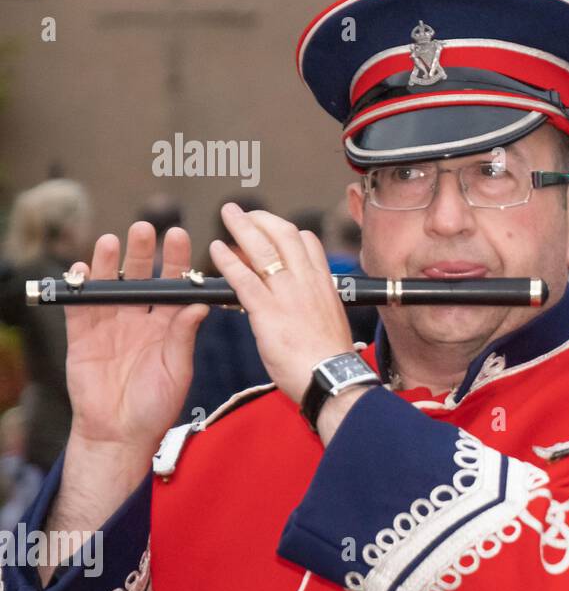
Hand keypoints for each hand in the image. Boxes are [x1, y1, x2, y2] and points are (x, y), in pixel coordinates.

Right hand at [65, 222, 209, 449]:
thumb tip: (199, 304)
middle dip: (144, 252)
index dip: (177, 262)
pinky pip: (80, 307)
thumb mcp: (178, 368)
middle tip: (148, 228)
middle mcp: (140, 318)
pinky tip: (84, 270)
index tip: (182, 236)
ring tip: (114, 241)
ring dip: (111, 263)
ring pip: (110, 286)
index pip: (174, 285)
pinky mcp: (83, 336)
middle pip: (141, 277)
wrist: (121, 433)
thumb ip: (184, 335)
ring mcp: (111, 325)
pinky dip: (80, 288)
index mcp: (169, 324)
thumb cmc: (157, 404)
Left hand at [208, 203, 357, 406]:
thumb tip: (304, 306)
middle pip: (285, 236)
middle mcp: (307, 282)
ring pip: (264, 249)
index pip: (308, 244)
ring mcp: (287, 294)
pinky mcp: (268, 311)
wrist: (332, 378)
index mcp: (324, 285)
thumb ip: (314, 306)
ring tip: (228, 214)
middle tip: (245, 211)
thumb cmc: (330, 360)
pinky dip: (228, 261)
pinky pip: (244, 278)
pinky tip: (215, 250)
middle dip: (263, 219)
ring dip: (243, 227)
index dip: (287, 231)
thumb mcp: (330, 323)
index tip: (272, 229)